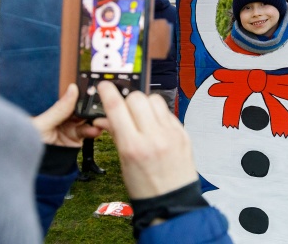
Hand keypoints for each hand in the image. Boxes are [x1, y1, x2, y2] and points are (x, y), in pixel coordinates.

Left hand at [32, 84, 102, 146]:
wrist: (32, 164)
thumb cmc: (28, 142)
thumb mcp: (42, 124)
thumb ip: (59, 109)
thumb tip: (72, 89)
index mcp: (52, 110)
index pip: (69, 99)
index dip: (79, 95)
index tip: (90, 90)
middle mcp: (62, 117)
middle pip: (80, 108)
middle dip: (89, 107)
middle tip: (97, 104)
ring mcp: (70, 129)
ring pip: (86, 120)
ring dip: (93, 119)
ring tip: (98, 120)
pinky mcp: (76, 140)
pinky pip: (88, 133)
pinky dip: (93, 131)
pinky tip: (96, 130)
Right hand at [93, 81, 197, 199]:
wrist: (173, 202)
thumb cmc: (145, 187)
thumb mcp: (124, 162)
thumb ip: (116, 134)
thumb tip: (104, 117)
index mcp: (133, 147)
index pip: (117, 107)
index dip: (107, 91)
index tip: (104, 86)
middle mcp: (153, 137)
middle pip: (137, 98)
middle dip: (127, 100)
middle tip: (125, 110)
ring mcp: (171, 134)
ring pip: (154, 99)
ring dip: (144, 104)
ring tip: (142, 117)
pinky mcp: (183, 133)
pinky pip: (167, 112)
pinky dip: (158, 115)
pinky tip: (156, 127)